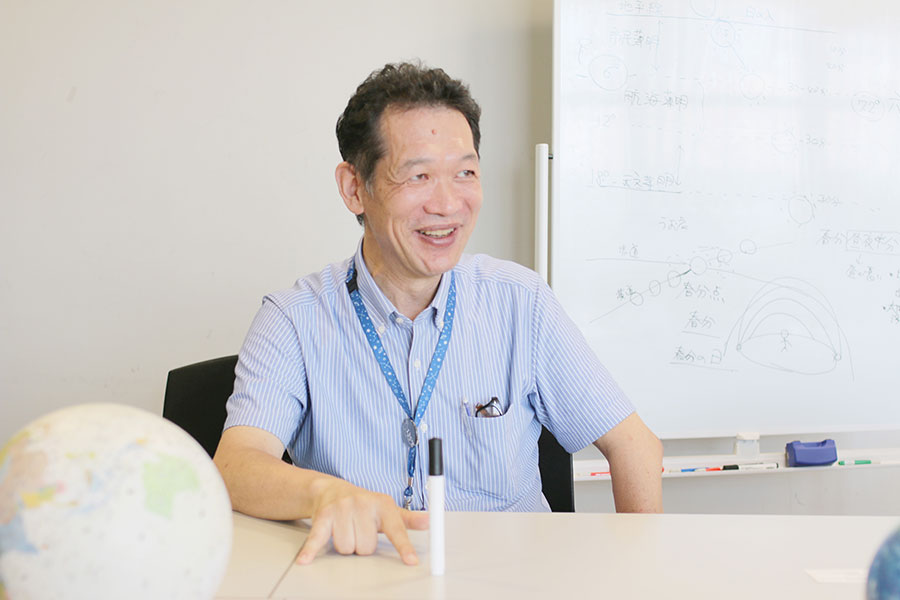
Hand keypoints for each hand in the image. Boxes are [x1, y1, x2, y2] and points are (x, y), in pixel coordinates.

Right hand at [296, 479, 428, 564]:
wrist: (331, 489)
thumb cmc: (364, 504)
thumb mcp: (387, 509)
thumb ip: (407, 519)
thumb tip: (429, 521)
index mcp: (382, 505)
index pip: (396, 530)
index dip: (403, 547)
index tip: (411, 561)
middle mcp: (363, 504)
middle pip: (366, 548)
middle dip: (361, 545)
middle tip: (360, 531)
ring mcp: (342, 509)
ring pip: (346, 548)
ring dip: (345, 546)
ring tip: (346, 530)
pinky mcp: (323, 516)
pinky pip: (318, 538)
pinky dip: (311, 550)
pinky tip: (305, 560)